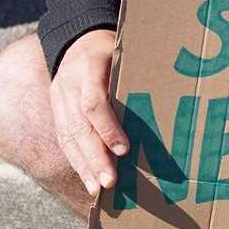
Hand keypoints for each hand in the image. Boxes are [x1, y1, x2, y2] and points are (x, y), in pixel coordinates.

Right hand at [50, 29, 128, 197]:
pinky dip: (77, 161)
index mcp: (89, 66)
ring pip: (68, 136)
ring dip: (84, 166)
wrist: (77, 38)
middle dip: (95, 157)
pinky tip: (89, 180)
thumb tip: (172, 101)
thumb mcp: (126, 51)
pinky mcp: (56, 110)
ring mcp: (59, 98)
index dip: (107, 127)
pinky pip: (64, 139)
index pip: (94, 102)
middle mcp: (69, 84)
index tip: (123, 149)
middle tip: (110, 182)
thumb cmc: (112, 46)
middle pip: (79, 126)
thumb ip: (138, 74)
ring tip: (98, 190)